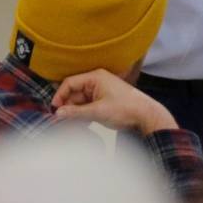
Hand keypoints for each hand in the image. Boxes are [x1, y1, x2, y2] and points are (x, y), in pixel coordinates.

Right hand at [50, 69, 176, 134]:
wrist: (147, 117)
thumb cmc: (126, 109)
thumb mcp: (98, 111)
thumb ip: (76, 113)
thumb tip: (58, 114)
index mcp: (95, 77)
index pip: (70, 83)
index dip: (60, 96)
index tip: (55, 110)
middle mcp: (96, 82)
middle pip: (74, 93)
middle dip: (67, 106)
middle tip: (61, 120)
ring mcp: (101, 92)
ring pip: (80, 101)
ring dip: (75, 112)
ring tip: (70, 125)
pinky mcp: (104, 102)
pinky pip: (88, 106)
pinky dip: (83, 115)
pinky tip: (81, 124)